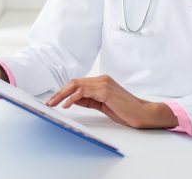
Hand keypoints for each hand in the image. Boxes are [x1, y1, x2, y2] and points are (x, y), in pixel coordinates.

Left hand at [44, 75, 177, 129]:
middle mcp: (101, 79)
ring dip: (62, 95)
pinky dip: (72, 98)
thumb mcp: (103, 105)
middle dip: (59, 92)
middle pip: (74, 82)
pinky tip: (66, 105)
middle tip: (48, 102)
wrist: (143, 113)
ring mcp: (103, 84)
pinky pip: (84, 92)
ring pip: (76, 85)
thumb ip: (90, 100)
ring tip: (53, 104)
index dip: (64, 91)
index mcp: (101, 82)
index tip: (54, 100)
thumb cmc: (126, 111)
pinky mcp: (105, 91)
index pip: (78, 84)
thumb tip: (73, 100)